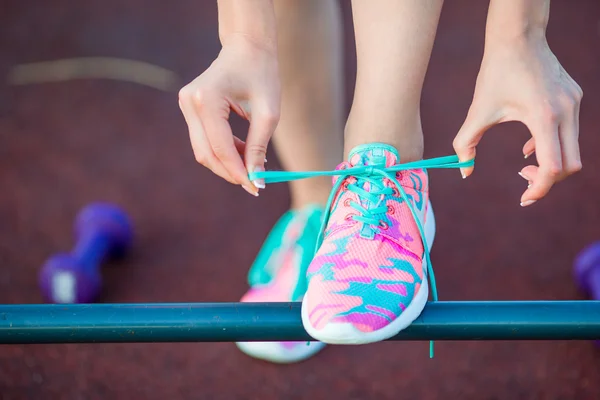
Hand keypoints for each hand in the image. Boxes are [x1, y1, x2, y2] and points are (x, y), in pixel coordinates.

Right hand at [178, 36, 280, 195]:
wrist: (246, 47)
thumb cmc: (261, 74)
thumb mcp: (268, 112)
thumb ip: (259, 146)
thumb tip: (256, 179)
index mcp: (207, 99)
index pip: (220, 147)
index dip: (238, 172)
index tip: (256, 188)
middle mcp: (190, 102)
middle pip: (206, 153)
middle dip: (230, 172)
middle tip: (254, 185)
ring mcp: (185, 105)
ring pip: (203, 150)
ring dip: (227, 163)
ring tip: (252, 166)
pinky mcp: (189, 109)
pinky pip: (204, 141)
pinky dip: (223, 152)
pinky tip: (243, 151)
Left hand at [453, 38, 582, 205]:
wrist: (517, 38)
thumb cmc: (495, 74)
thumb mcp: (477, 112)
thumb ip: (465, 145)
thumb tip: (463, 173)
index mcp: (543, 117)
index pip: (552, 167)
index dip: (539, 188)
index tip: (524, 199)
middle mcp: (566, 111)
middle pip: (570, 165)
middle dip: (547, 181)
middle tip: (522, 182)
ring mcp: (574, 104)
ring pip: (573, 150)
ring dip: (550, 164)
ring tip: (523, 167)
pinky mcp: (575, 97)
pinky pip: (570, 133)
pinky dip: (552, 146)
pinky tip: (530, 147)